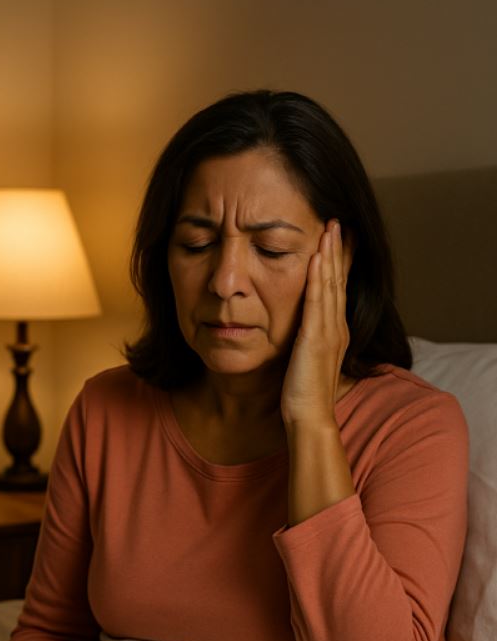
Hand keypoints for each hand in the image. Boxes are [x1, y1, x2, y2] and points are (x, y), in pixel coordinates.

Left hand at [281, 219, 351, 426]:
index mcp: (334, 332)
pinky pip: (316, 302)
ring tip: (330, 227)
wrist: (309, 418)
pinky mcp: (316, 339)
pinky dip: (317, 277)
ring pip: (330, 285)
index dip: (338, 263)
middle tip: (338, 221)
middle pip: (337, 280)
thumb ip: (308, 342)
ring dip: (330, 254)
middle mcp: (336, 328)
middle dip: (338, 250)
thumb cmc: (304, 396)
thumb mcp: (307, 361)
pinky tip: (316, 257)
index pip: (337, 290)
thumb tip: (301, 333)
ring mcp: (328, 332)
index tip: (339, 239)